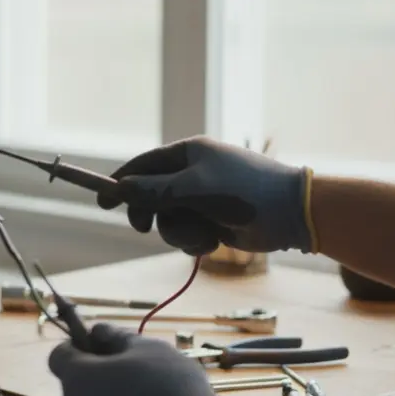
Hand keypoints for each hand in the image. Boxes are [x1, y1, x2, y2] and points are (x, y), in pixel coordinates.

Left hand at [48, 323, 228, 395]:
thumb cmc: (169, 386)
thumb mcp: (148, 348)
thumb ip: (116, 336)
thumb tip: (97, 330)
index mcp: (78, 377)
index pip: (59, 356)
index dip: (78, 348)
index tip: (100, 346)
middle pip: (76, 389)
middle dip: (96, 381)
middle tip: (131, 378)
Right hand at [97, 135, 316, 254]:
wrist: (292, 213)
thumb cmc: (245, 191)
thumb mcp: (195, 188)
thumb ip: (155, 189)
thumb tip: (120, 187)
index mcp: (188, 153)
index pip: (143, 165)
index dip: (121, 182)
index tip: (102, 201)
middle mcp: (192, 173)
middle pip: (151, 195)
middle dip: (152, 214)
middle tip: (143, 228)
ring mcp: (202, 198)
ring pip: (168, 220)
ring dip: (180, 232)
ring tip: (203, 236)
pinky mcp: (212, 220)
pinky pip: (187, 233)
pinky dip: (196, 240)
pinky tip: (215, 241)